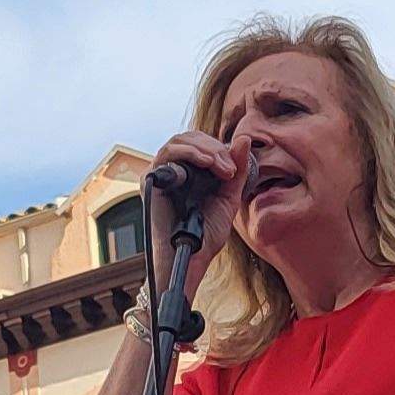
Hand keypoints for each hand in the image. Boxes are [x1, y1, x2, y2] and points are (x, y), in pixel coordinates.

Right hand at [146, 128, 245, 272]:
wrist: (192, 256)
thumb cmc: (207, 233)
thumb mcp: (229, 197)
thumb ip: (237, 170)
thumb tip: (244, 138)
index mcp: (191, 172)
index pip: (201, 143)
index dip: (219, 148)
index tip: (233, 169)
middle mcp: (174, 170)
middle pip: (190, 138)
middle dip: (213, 148)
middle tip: (228, 168)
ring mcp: (162, 174)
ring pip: (178, 141)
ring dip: (204, 149)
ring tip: (218, 166)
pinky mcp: (151, 180)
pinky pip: (167, 154)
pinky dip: (188, 152)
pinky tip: (206, 163)